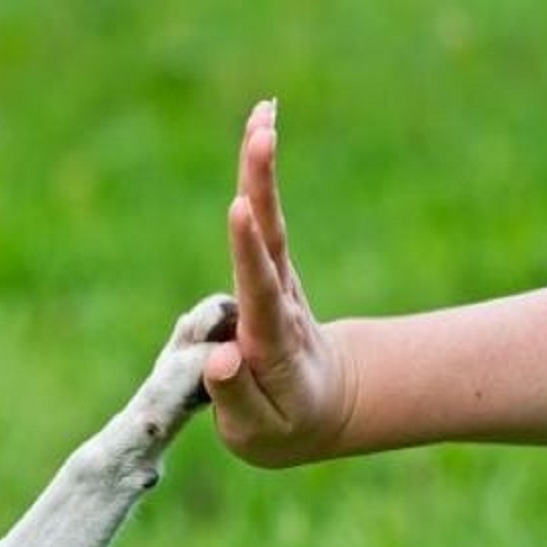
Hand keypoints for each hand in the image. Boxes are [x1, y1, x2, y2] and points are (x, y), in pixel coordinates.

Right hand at [203, 100, 354, 467]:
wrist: (326, 405)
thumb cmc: (284, 425)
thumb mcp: (259, 433)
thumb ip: (237, 396)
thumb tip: (220, 357)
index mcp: (272, 344)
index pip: (259, 292)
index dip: (247, 252)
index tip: (239, 209)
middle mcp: (279, 302)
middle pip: (271, 240)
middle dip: (262, 186)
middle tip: (261, 134)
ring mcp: (278, 280)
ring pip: (269, 220)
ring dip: (262, 168)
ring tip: (263, 113)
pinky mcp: (270, 268)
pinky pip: (263, 218)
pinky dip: (259, 175)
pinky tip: (261, 127)